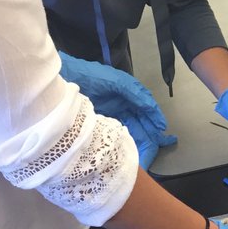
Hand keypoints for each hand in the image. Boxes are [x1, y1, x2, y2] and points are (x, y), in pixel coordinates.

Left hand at [58, 52, 173, 167]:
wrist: (66, 79)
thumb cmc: (91, 76)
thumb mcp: (115, 81)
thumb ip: (135, 92)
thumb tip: (151, 107)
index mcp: (130, 93)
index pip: (147, 109)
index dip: (155, 120)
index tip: (161, 132)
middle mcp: (124, 103)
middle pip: (141, 121)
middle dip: (149, 134)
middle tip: (154, 147)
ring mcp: (113, 112)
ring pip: (131, 128)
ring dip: (139, 139)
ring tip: (144, 153)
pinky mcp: (102, 120)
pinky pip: (118, 132)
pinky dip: (125, 140)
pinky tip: (129, 148)